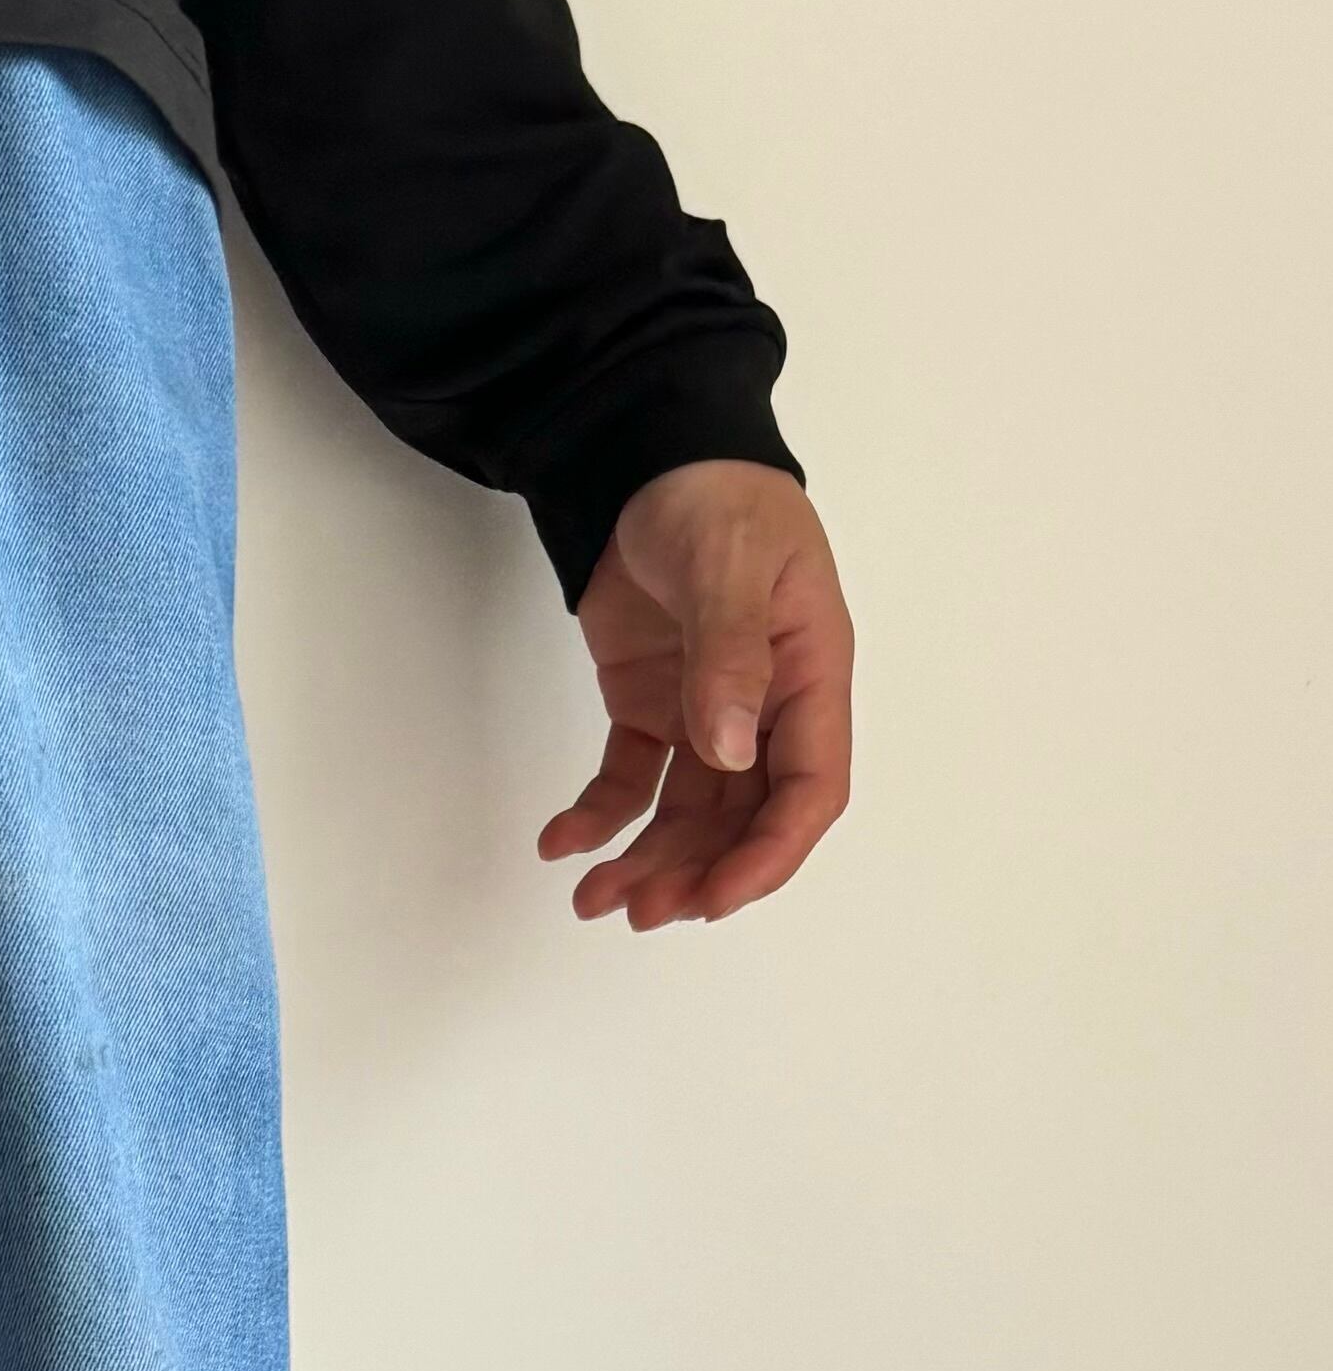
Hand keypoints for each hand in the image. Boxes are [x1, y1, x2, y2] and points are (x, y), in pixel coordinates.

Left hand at [540, 461, 853, 928]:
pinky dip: (599, 818)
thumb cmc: (714, 499)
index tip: (714, 898)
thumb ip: (729, 655)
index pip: (807, 789)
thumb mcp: (729, 565)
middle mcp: (766, 707)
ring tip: (593, 899)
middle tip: (639, 911)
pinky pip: (630, 780)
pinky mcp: (652, 708)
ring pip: (687, 814)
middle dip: (695, 873)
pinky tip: (561, 843)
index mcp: (808, 676)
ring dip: (646, 861)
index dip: (768, 855)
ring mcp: (707, 711)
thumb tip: (730, 749)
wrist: (649, 459)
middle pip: (743, 819)